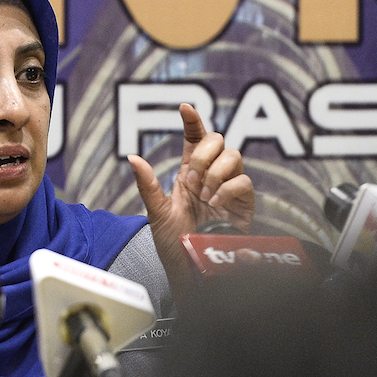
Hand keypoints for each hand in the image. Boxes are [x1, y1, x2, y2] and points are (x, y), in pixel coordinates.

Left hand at [128, 103, 253, 299]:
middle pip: (218, 140)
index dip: (192, 121)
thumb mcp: (156, 213)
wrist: (191, 268)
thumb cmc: (174, 244)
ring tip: (204, 197)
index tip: (184, 107)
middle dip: (202, 155)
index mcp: (189, 174)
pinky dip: (228, 189)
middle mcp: (211, 176)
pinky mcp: (244, 204)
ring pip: (234, 156)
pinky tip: (215, 204)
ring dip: (215, 173)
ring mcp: (229, 188)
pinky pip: (243, 181)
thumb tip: (133, 158)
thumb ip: (148, 185)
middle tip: (190, 180)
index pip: (194, 138)